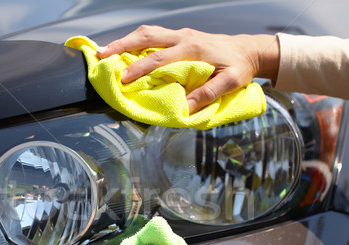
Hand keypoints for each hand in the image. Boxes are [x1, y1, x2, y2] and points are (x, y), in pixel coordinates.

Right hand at [97, 25, 279, 113]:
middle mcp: (184, 37)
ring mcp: (180, 34)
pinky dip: (135, 41)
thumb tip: (185, 108)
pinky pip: (154, 35)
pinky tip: (124, 50)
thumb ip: (209, 93)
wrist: (248, 50)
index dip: (139, 69)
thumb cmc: (239, 68)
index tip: (123, 81)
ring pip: (148, 33)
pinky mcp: (179, 36)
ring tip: (105, 51)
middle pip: (147, 37)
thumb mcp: (231, 82)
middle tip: (100, 55)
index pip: (160, 59)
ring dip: (125, 40)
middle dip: (121, 45)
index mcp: (193, 49)